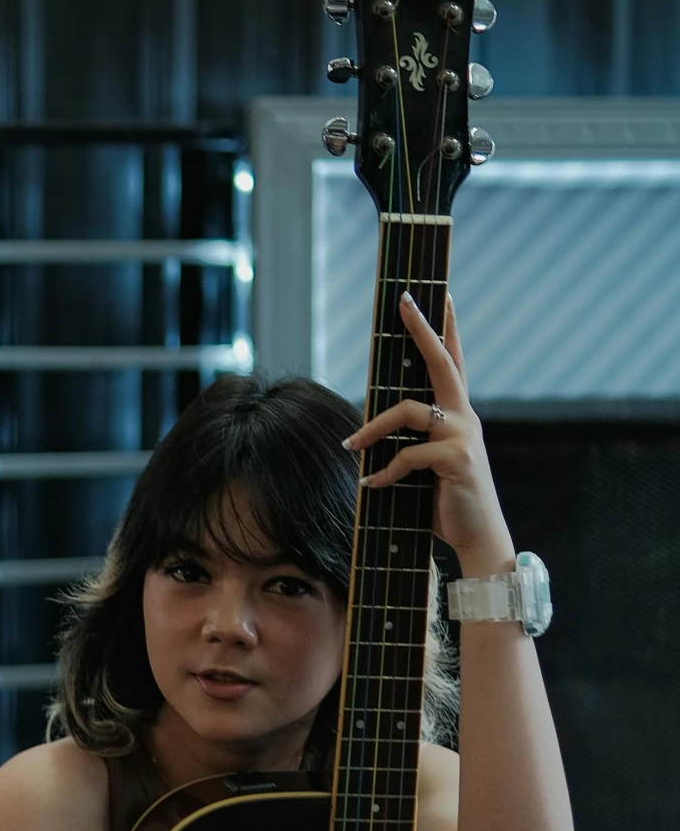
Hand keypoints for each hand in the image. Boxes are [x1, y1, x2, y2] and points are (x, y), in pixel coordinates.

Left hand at [343, 293, 512, 569]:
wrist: (479, 538)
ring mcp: (464, 437)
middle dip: (422, 328)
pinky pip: (409, 455)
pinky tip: (372, 486)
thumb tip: (368, 427)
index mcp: (458, 414)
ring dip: (372, 429)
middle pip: (441, 361)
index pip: (451, 360)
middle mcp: (465, 417)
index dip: (443, 326)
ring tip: (351, 448)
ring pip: (408, 412)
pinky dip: (385, 471)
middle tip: (404, 300)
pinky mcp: (459, 460)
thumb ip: (410, 441)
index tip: (435, 292)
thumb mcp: (427, 464)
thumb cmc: (447, 501)